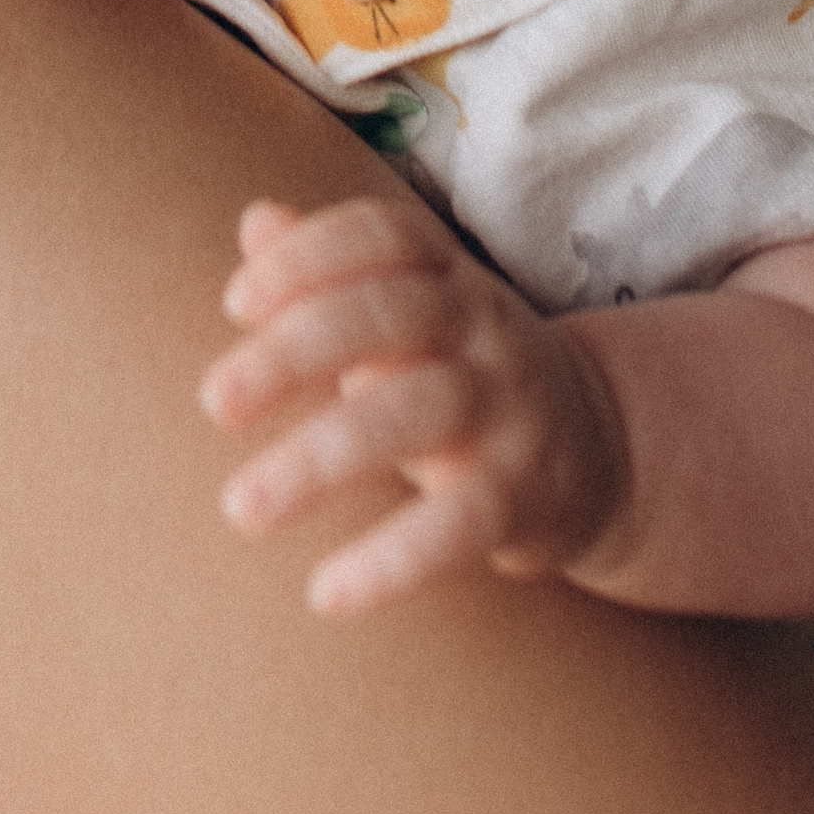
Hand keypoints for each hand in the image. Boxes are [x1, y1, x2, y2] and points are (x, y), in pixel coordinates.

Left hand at [199, 195, 630, 614]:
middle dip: (295, 352)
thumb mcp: (405, 311)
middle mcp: (483, 327)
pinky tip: (327, 593)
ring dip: (321, 459)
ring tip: (241, 509)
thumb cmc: (457, 370)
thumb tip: (255, 219)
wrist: (599, 448)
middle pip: (389, 314)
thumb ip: (328, 270)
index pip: (382, 235)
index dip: (308, 256)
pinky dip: (395, 560)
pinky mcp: (527, 494)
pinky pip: (464, 523)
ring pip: (418, 412)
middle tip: (214, 402)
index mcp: (444, 275)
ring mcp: (509, 407)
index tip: (237, 303)